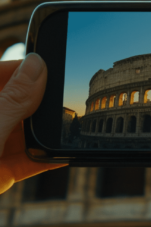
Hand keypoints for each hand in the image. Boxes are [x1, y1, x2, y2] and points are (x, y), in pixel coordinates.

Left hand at [0, 54, 66, 194]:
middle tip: (66, 104)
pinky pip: (27, 161)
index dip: (27, 70)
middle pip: (17, 103)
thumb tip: (37, 66)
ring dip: (46, 134)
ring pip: (24, 132)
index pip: (2, 73)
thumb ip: (11, 99)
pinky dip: (45, 159)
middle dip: (41, 105)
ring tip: (68, 130)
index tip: (54, 71)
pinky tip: (62, 155)